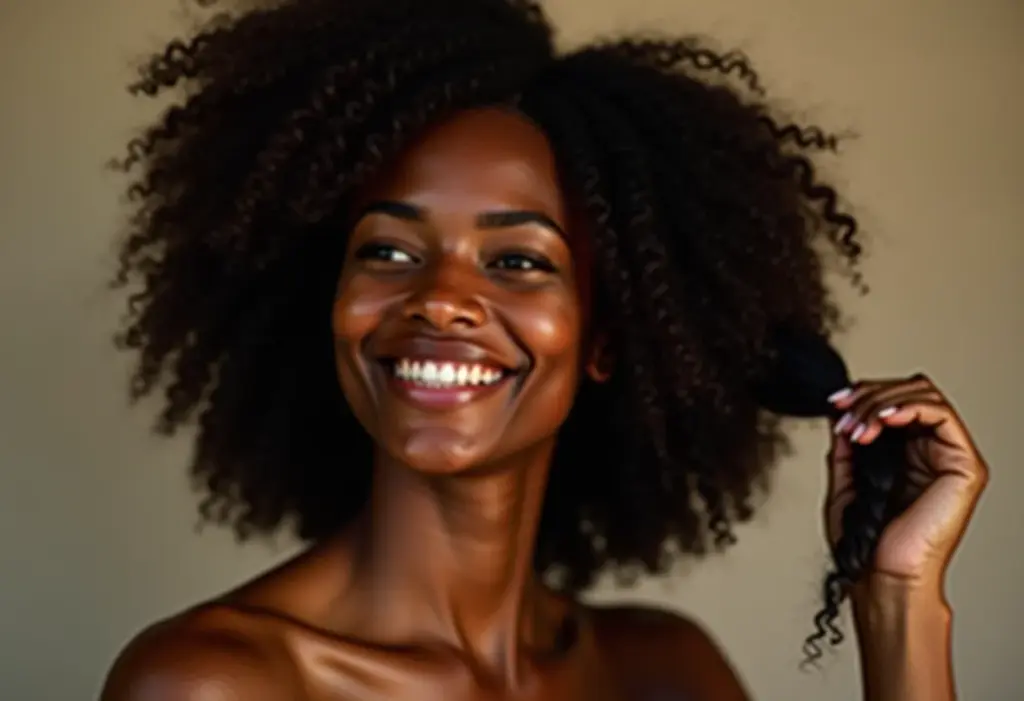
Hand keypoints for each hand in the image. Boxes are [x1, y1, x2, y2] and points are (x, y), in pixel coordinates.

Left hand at [824, 374, 987, 587]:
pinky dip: (908, 407)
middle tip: (846, 413)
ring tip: (859, 427)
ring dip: (882, 402)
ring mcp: (949, 457)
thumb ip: (847, 445)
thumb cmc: (867, 542)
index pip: (894, 399)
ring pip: (925, 394)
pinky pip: (942, 415)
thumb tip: (842, 412)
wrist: (881, 575)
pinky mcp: (964, 467)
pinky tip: (882, 420)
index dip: (863, 393)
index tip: (836, 403)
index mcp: (906, 453)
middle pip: (910, 389)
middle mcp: (931, 451)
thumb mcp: (846, 480)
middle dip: (870, 395)